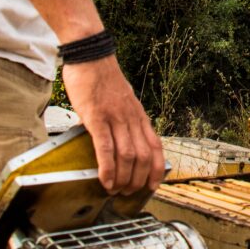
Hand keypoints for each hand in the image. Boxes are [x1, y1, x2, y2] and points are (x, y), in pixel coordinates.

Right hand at [63, 56, 164, 193]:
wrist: (92, 56)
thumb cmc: (103, 78)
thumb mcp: (121, 102)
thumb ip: (120, 121)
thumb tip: (113, 139)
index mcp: (139, 116)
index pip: (156, 147)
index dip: (157, 169)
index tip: (153, 185)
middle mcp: (132, 118)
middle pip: (144, 156)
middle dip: (139, 180)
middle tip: (129, 193)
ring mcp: (116, 118)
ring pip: (128, 156)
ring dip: (124, 178)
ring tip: (116, 191)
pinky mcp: (98, 117)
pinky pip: (106, 148)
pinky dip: (107, 168)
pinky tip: (105, 180)